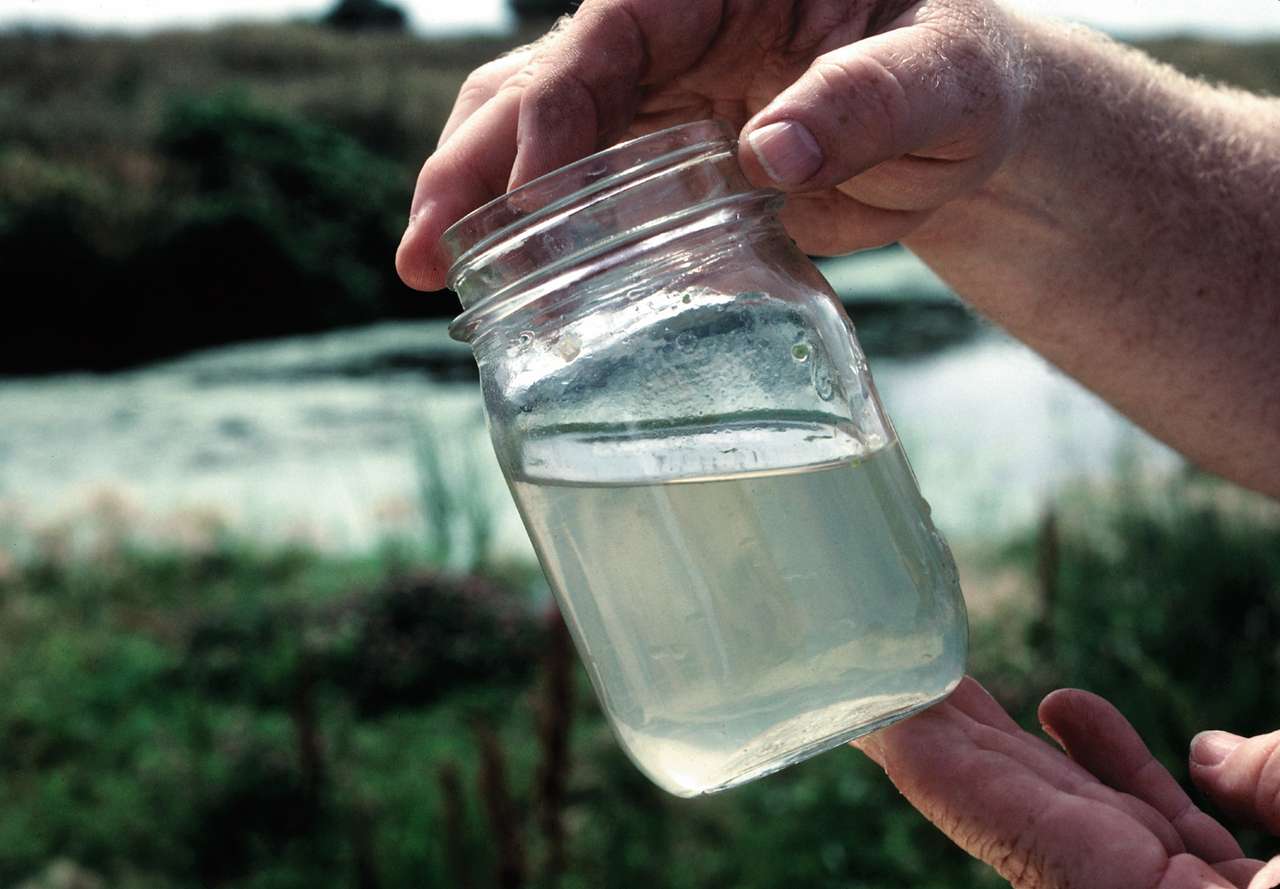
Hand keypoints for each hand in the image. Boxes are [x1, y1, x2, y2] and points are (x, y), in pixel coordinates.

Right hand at [397, 0, 1030, 289]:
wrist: (968, 130)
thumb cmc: (966, 79)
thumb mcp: (943, 76)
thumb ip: (866, 99)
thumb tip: (772, 154)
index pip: (613, 30)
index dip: (556, 109)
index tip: (522, 193)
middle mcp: (676, 32)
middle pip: (547, 82)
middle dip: (476, 160)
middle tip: (426, 245)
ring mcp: (664, 99)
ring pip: (542, 134)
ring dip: (479, 197)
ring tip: (426, 267)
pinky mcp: (667, 162)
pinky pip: (583, 186)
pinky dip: (535, 229)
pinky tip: (501, 280)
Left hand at [852, 678, 1279, 888]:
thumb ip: (1276, 789)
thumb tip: (1209, 756)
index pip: (1000, 814)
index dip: (921, 753)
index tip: (862, 706)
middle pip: (1011, 807)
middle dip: (940, 737)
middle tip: (871, 675)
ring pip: (1078, 807)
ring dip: (1011, 737)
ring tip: (943, 683)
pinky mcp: (1222, 887)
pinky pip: (1151, 820)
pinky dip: (1109, 763)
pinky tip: (1062, 706)